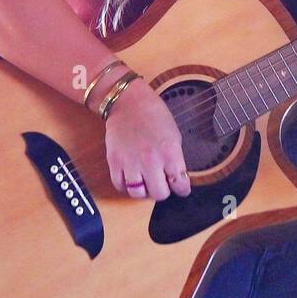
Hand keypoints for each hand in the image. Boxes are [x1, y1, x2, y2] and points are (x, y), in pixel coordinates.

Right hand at [101, 79, 191, 199]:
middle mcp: (151, 161)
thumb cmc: (154, 115)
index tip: (180, 186)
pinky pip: (120, 186)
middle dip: (163, 190)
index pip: (180, 185)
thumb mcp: (174, 135)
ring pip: (138, 194)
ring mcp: (131, 163)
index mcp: (170, 153)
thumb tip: (176, 178)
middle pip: (159, 194)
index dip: (182, 188)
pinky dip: (126, 185)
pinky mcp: (114, 162)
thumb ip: (175, 159)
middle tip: (161, 181)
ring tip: (145, 180)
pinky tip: (131, 177)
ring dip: (143, 190)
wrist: (128, 102)